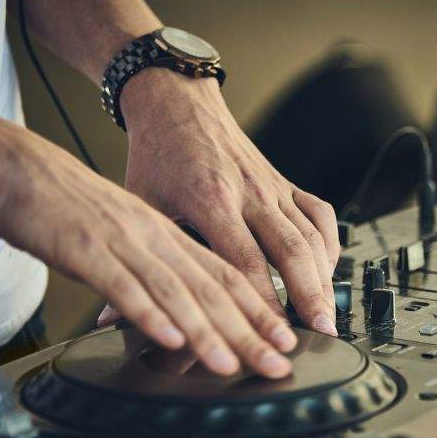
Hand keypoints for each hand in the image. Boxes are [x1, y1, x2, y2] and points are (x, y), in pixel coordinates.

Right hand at [0, 115, 297, 377]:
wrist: (12, 164)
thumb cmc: (63, 200)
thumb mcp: (122, 228)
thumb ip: (149, 263)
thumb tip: (175, 306)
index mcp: (165, 230)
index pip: (226, 272)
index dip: (258, 309)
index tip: (284, 340)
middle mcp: (153, 235)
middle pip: (213, 286)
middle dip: (250, 330)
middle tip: (278, 363)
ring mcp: (122, 241)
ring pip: (176, 290)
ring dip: (208, 331)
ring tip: (234, 363)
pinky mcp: (84, 248)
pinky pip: (124, 284)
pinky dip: (149, 314)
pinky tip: (169, 338)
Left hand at [119, 71, 340, 335]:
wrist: (177, 103)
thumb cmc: (157, 156)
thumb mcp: (141, 206)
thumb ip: (135, 263)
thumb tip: (108, 319)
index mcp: (210, 199)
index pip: (245, 260)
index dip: (263, 302)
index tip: (270, 334)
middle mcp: (249, 191)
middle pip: (290, 251)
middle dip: (309, 296)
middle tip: (320, 332)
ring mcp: (271, 185)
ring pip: (310, 235)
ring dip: (323, 278)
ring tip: (328, 316)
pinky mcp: (284, 180)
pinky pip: (318, 213)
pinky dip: (328, 244)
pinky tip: (326, 271)